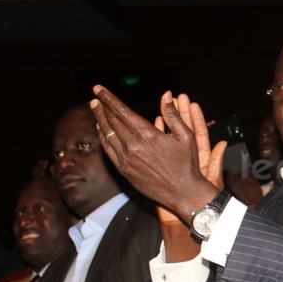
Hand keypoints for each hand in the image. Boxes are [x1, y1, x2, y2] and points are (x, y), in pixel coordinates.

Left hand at [91, 87, 222, 222]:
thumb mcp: (186, 136)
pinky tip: (101, 129)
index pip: (121, 111)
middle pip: (111, 120)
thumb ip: (173, 115)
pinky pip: (108, 150)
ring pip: (107, 134)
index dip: (108, 98)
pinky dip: (102, 137)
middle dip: (101, 106)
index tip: (99, 88)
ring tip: (94, 107)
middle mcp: (133, 146)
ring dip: (99, 119)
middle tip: (95, 95)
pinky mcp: (124, 170)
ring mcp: (126, 159)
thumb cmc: (187, 164)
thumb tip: (166, 95)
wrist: (183, 193)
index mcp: (147, 135)